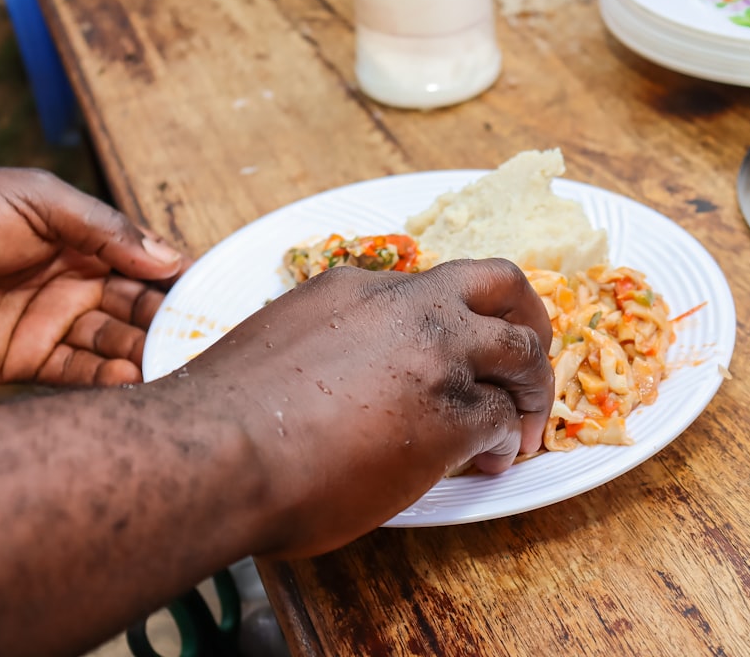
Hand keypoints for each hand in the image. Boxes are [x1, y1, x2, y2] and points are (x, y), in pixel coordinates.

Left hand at [0, 168, 187, 384]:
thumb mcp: (39, 200)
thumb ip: (105, 228)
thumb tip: (171, 258)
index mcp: (84, 241)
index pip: (147, 264)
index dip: (181, 278)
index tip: (216, 294)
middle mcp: (77, 285)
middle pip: (141, 308)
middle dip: (172, 320)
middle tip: (202, 334)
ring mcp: (53, 324)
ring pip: (118, 343)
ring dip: (148, 352)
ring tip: (176, 361)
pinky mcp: (27, 362)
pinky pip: (80, 375)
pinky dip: (110, 378)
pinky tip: (135, 377)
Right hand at [168, 258, 554, 557]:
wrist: (215, 452)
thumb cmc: (222, 415)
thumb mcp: (276, 343)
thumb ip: (320, 343)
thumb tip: (327, 379)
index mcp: (357, 289)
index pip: (431, 287)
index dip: (455, 317)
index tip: (457, 346)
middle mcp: (408, 309)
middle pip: (500, 285)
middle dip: (528, 318)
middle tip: (530, 356)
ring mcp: (437, 357)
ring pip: (522, 351)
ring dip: (534, 387)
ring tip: (529, 424)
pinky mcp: (453, 416)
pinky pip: (505, 421)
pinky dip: (509, 443)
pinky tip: (491, 464)